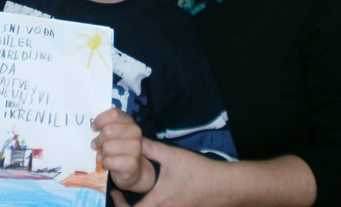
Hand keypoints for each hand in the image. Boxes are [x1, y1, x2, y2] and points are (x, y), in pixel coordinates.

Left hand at [92, 108, 154, 193]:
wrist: (134, 170)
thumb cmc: (119, 148)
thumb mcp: (114, 134)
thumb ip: (106, 126)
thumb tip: (93, 127)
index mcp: (129, 121)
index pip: (114, 114)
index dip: (100, 120)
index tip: (94, 128)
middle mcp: (135, 132)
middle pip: (108, 131)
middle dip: (98, 140)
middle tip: (97, 146)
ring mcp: (136, 148)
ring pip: (107, 148)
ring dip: (102, 154)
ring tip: (105, 156)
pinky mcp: (132, 164)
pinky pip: (109, 161)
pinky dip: (105, 164)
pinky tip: (109, 164)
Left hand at [111, 139, 226, 206]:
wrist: (225, 185)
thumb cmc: (198, 171)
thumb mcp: (172, 155)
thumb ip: (150, 148)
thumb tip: (133, 140)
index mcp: (159, 201)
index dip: (119, 205)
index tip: (115, 192)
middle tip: (121, 196)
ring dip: (140, 206)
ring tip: (134, 196)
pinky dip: (153, 205)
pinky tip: (153, 195)